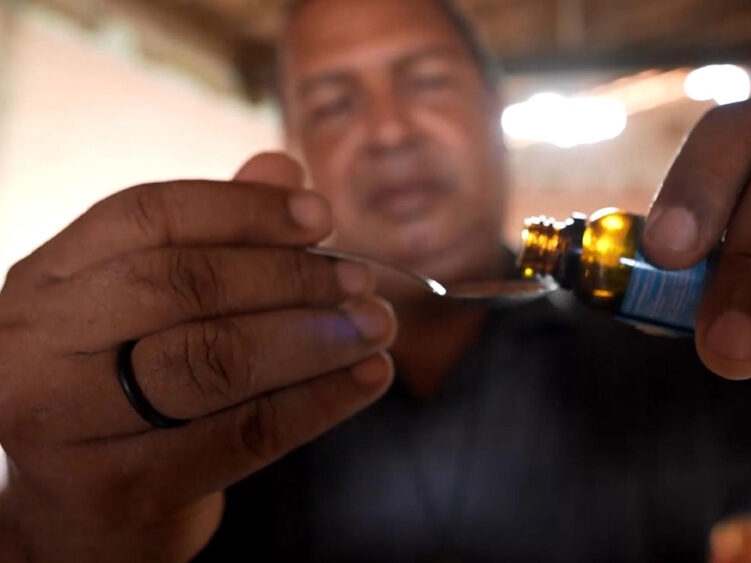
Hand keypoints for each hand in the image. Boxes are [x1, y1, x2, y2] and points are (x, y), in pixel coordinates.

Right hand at [0, 153, 396, 560]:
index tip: (322, 214)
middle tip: (362, 281)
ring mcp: (65, 424)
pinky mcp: (119, 490)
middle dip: (287, 277)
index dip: (242, 208)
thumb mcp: (147, 310)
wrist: (81, 514)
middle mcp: (34, 345)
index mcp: (46, 281)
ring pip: (210, 362)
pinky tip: (368, 378)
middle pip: (179, 286)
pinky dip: (318, 402)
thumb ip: (211, 239)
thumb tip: (283, 169)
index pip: (144, 218)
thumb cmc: (125, 390)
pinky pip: (241, 435)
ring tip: (377, 325)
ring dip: (311, 336)